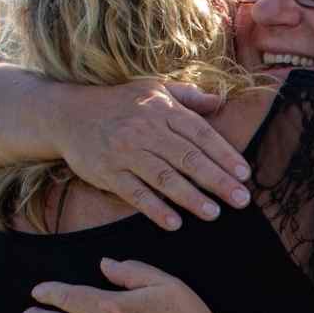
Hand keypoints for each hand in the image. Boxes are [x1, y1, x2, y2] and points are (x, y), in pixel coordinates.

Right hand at [58, 81, 272, 229]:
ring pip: (163, 177)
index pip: (200, 134)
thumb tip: (220, 101)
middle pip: (187, 158)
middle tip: (241, 200)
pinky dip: (154, 208)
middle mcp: (145, 130)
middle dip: (217, 180)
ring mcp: (125, 152)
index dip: (224, 154)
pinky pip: (134, 193)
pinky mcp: (107, 172)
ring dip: (190, 197)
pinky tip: (174, 223)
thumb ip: (188, 97)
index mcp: (162, 110)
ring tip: (213, 213)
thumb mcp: (154, 89)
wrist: (68, 113)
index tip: (245, 174)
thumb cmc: (120, 102)